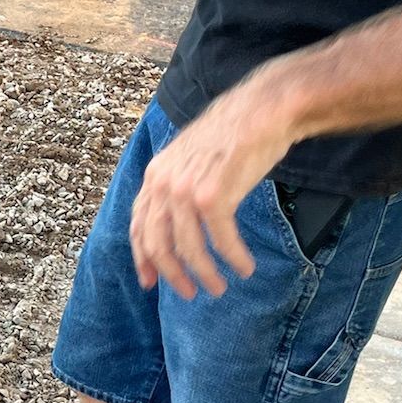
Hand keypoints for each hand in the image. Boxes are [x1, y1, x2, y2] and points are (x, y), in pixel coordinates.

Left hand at [130, 82, 294, 297]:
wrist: (262, 110)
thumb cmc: (232, 136)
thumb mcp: (189, 159)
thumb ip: (176, 188)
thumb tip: (174, 223)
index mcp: (155, 176)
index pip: (139, 227)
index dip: (143, 259)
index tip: (151, 282)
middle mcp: (163, 185)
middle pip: (159, 245)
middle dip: (173, 276)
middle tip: (191, 293)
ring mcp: (186, 191)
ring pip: (189, 249)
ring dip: (206, 274)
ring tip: (220, 287)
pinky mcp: (213, 197)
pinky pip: (222, 240)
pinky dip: (234, 258)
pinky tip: (245, 268)